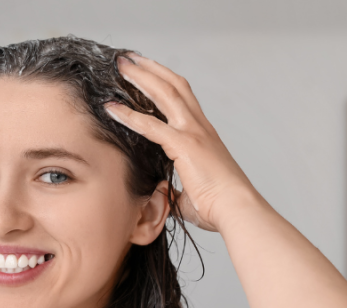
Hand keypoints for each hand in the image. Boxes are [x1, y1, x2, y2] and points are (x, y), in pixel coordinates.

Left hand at [105, 54, 260, 231]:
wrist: (235, 210)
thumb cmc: (218, 207)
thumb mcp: (191, 195)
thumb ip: (176, 191)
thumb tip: (165, 197)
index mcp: (203, 136)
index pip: (183, 99)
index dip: (164, 83)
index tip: (147, 73)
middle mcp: (200, 128)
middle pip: (174, 86)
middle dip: (150, 69)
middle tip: (129, 59)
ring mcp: (193, 133)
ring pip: (165, 94)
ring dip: (141, 78)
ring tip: (121, 66)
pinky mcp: (184, 145)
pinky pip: (151, 125)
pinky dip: (129, 116)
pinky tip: (111, 108)